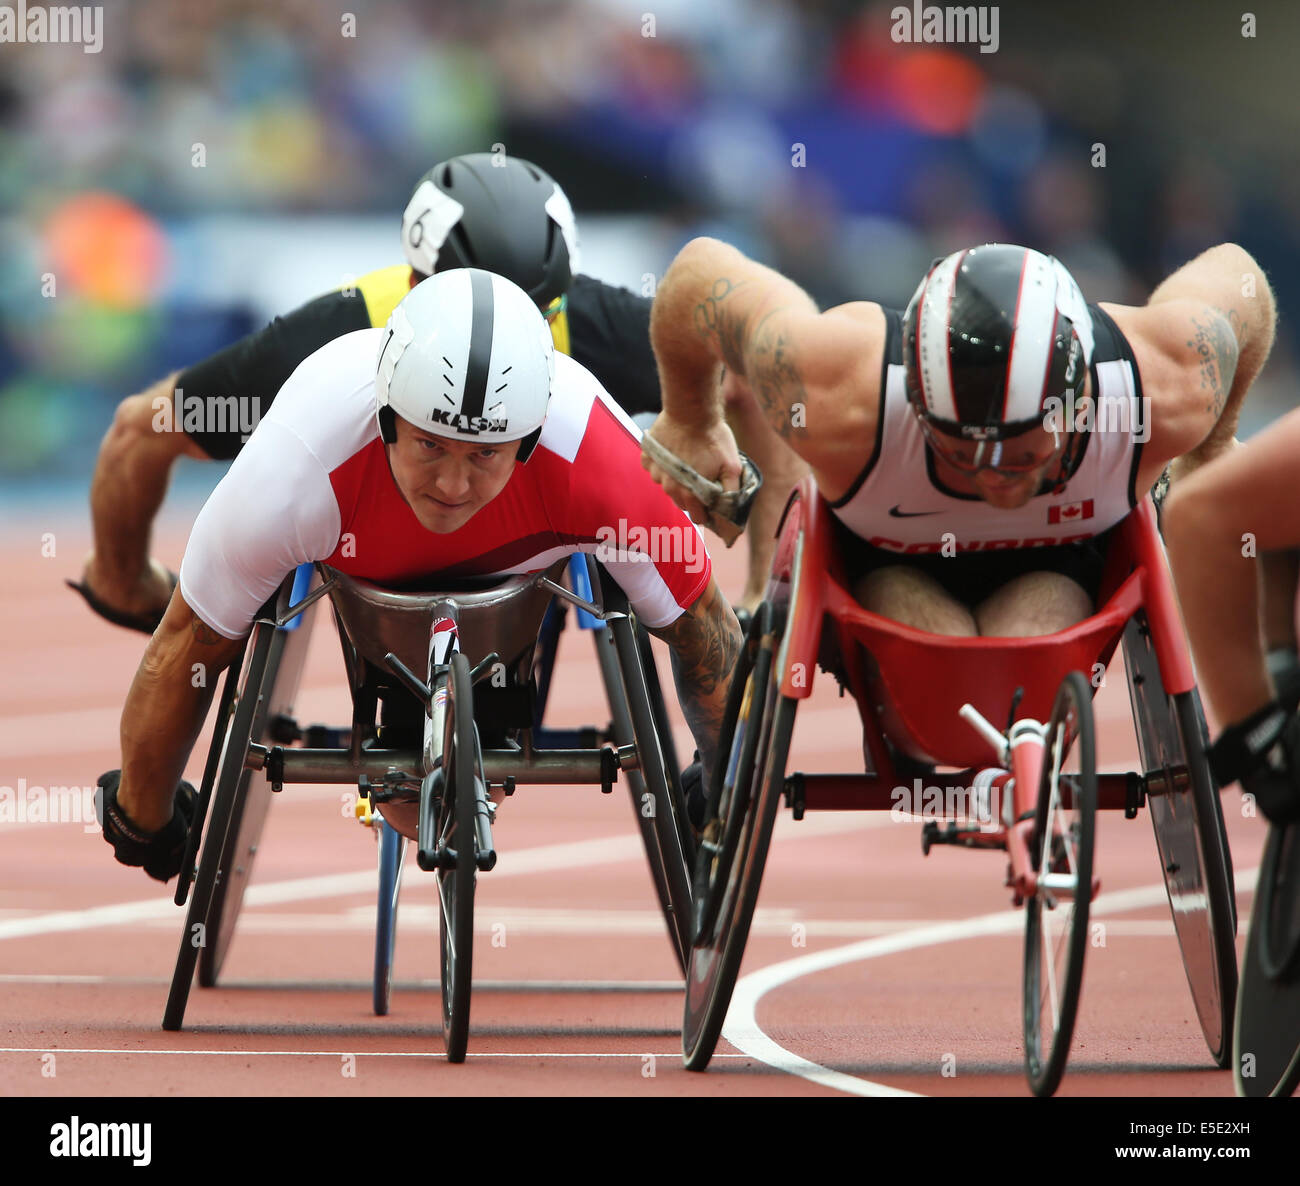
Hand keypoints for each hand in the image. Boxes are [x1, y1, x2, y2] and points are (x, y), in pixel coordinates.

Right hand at [640, 413, 744, 544]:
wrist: (691, 410)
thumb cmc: (714, 438)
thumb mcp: (732, 467)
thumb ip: (731, 493)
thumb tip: (729, 512)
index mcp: (689, 494)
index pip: (697, 517)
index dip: (707, 512)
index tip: (712, 501)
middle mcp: (669, 488)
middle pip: (682, 502)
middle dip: (693, 495)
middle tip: (703, 477)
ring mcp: (656, 472)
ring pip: (668, 485)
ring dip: (677, 479)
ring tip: (689, 461)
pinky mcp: (648, 457)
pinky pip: (655, 468)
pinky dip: (663, 464)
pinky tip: (674, 453)